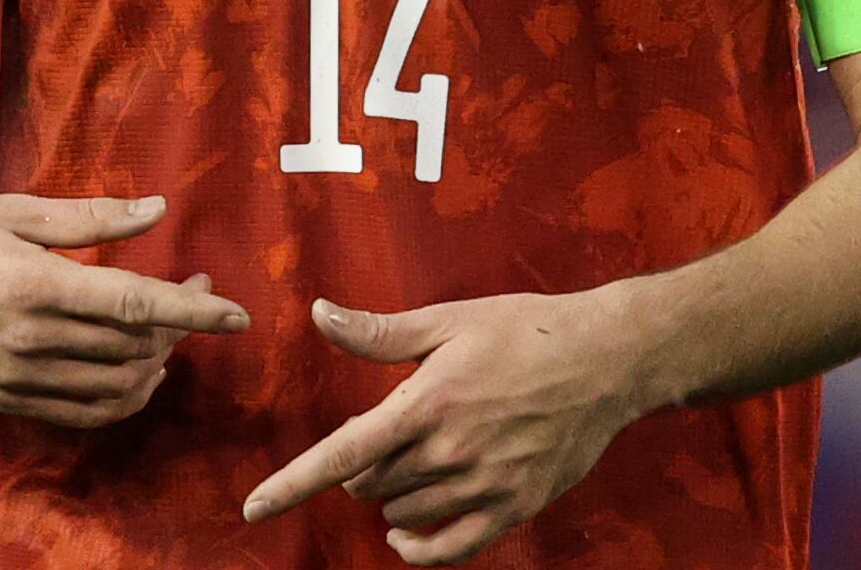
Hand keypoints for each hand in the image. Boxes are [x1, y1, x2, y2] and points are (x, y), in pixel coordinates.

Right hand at [0, 192, 248, 426]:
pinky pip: (83, 414)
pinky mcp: (6, 400)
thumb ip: (90, 216)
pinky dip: (121, 399)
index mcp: (33, 283)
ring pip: (115, 387)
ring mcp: (17, 377)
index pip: (135, 303)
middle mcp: (29, 338)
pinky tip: (134, 373)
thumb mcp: (12, 210)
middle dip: (180, 326)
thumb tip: (157, 210)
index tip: (237, 314)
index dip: (194, 311)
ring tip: (166, 333)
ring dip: (156, 365)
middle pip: (133, 346)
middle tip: (195, 295)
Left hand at [242, 289, 655, 563]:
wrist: (606, 359)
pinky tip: (405, 540)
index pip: (343, 453)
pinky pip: (453, 548)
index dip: (292, 484)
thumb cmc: (524, 329)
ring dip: (390, 497)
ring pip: (404, 513)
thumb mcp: (448, 321)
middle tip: (385, 433)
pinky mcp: (516, 507)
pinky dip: (420, 550)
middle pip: (370, 483)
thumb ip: (379, 332)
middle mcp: (451, 451)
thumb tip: (319, 313)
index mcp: (426, 402)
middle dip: (361, 466)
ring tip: (409, 463)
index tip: (253, 508)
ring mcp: (485, 484)